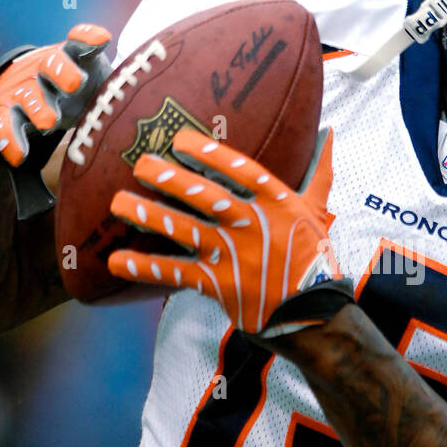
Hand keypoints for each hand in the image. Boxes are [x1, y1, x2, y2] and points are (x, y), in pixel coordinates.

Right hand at [0, 22, 111, 168]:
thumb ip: (122, 86)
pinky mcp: (7, 112)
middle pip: (52, 64)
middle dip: (62, 71)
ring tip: (49, 123)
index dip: (89, 38)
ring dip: (39, 106)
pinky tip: (19, 156)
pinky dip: (10, 140)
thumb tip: (162, 95)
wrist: (28, 92)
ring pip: (29, 95)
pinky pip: (5, 125)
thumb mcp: (101, 83)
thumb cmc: (80, 91)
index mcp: (73, 59)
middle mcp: (47, 70)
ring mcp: (26, 90)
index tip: (103, 39)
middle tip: (75, 84)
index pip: (80, 43)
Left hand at [107, 128, 352, 339]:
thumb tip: (329, 133)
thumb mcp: (319, 210)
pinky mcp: (219, 284)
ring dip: (149, 216)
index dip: (209, 153)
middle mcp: (252, 224)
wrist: (312, 313)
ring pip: (185, 230)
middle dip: (170, 178)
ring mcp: (233, 255)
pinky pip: (176, 272)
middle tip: (140, 163)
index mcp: (277, 202)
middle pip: (205, 196)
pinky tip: (117, 261)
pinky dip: (146, 267)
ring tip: (117, 203)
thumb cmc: (314, 258)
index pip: (240, 169)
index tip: (180, 140)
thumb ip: (320, 171)